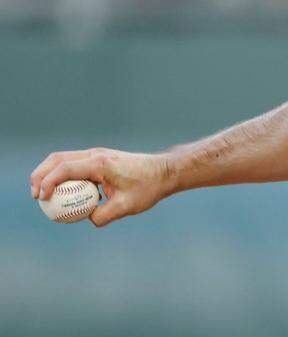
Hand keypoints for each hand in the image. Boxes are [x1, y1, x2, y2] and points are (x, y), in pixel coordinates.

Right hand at [30, 148, 177, 226]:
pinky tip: (62, 192)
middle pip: (57, 159)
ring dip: (49, 173)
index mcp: (101, 163)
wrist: (164, 172)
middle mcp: (96, 155)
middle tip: (35, 196)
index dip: (48, 183)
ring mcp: (97, 154)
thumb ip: (103, 215)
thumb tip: (86, 219)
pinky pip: (74, 164)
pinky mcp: (99, 159)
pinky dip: (62, 175)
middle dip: (40, 175)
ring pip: (63, 159)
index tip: (41, 199)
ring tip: (42, 194)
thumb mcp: (126, 206)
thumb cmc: (148, 187)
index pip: (65, 169)